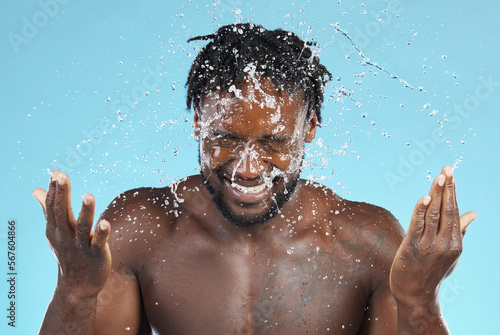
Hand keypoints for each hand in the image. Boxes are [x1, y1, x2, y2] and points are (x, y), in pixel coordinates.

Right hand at [33, 170, 110, 297]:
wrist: (77, 286)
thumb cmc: (68, 252)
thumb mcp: (55, 231)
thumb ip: (48, 209)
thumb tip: (36, 189)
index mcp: (56, 229)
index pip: (53, 206)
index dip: (55, 189)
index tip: (57, 172)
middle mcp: (66, 236)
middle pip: (63, 213)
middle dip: (62, 194)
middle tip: (62, 177)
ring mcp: (81, 245)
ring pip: (83, 227)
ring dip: (85, 211)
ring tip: (88, 195)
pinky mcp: (96, 254)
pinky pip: (99, 243)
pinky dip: (102, 233)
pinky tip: (106, 222)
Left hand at [389, 166, 476, 306]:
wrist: (415, 294)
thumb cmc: (432, 271)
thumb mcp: (450, 252)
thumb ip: (460, 230)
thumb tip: (473, 213)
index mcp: (456, 242)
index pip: (454, 210)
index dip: (452, 190)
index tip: (451, 172)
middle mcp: (445, 243)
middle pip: (446, 209)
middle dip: (447, 187)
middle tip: (447, 168)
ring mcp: (429, 245)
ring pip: (433, 214)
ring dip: (435, 194)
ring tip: (439, 177)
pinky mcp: (412, 247)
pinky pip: (417, 225)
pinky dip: (420, 211)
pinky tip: (424, 198)